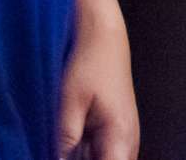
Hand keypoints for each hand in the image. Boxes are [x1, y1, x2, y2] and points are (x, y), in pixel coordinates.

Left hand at [56, 0, 137, 158]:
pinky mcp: (114, 135)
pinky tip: (63, 146)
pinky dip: (82, 156)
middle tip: (57, 147)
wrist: (103, 37)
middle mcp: (128, 143)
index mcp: (121, 138)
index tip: (61, 155)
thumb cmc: (90, 64)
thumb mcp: (69, 105)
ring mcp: (122, 140)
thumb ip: (63, 142)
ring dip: (81, 158)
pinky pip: (99, 157)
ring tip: (60, 140)